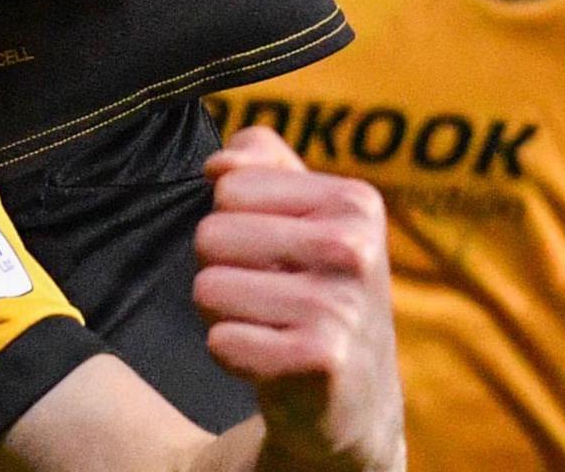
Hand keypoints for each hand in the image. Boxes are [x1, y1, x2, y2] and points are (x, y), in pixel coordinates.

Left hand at [195, 126, 405, 471]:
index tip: (276, 255)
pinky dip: (233, 355)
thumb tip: (219, 164)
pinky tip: (272, 362)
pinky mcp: (320, 362)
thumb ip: (260, 161)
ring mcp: (341, 308)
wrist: (355, 403)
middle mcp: (356, 250)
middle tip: (270, 297)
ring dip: (224, 314)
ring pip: (208, 289)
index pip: (228, 185)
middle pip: (210, 235)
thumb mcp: (302, 214)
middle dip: (223, 269)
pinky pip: (221, 342)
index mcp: (355, 202)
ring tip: (271, 327)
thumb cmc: (312, 290)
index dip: (235, 223)